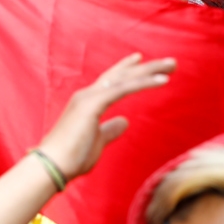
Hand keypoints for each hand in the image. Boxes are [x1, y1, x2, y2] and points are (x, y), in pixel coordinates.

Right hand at [37, 53, 174, 180]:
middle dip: (145, 66)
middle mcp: (86, 95)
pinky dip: (144, 82)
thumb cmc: (71, 157)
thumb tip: (124, 121)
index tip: (140, 60)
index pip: (109, 81)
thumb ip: (110, 130)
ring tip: (172, 64)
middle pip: (120, 75)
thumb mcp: (97, 141)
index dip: (126, 69)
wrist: (53, 164)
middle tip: (169, 61)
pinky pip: (124, 88)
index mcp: (86, 103)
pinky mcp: (93, 104)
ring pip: (124, 78)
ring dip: (149, 70)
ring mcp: (89, 98)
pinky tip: (163, 79)